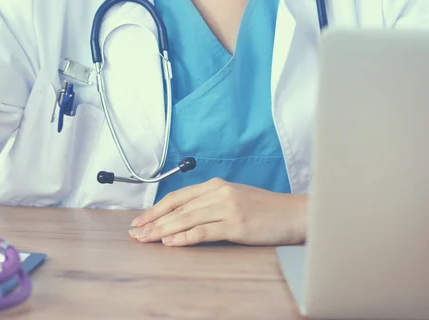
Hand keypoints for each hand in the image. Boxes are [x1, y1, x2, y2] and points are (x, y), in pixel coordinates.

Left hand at [128, 178, 307, 246]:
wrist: (293, 213)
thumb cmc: (264, 208)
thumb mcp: (233, 197)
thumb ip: (210, 202)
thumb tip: (182, 215)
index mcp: (216, 185)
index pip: (177, 196)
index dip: (156, 208)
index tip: (140, 220)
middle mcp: (218, 192)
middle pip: (178, 207)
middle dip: (153, 220)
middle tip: (135, 232)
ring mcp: (227, 208)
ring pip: (186, 218)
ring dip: (162, 230)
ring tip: (146, 239)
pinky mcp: (236, 225)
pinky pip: (204, 231)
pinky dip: (185, 237)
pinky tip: (170, 242)